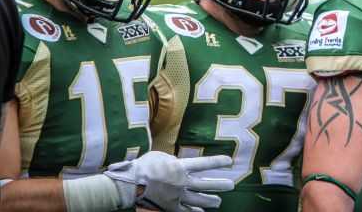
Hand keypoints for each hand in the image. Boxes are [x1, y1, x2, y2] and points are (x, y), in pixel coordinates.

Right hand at [104, 151, 234, 211]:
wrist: (130, 183)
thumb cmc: (143, 167)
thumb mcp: (160, 156)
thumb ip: (172, 160)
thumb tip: (177, 162)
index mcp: (180, 167)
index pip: (204, 164)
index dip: (218, 162)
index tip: (229, 161)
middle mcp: (182, 182)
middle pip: (206, 184)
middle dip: (220, 185)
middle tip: (231, 185)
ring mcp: (177, 196)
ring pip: (199, 200)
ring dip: (211, 200)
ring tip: (219, 202)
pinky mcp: (170, 206)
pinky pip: (185, 211)